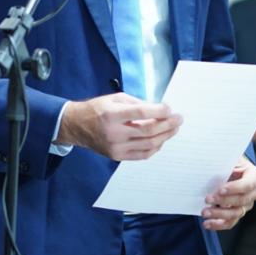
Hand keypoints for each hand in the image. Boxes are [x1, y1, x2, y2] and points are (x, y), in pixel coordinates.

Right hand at [56, 92, 182, 160]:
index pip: (141, 113)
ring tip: (174, 129)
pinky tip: (161, 140)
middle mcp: (114, 133)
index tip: (169, 108)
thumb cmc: (97, 109)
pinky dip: (155, 147)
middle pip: (148, 131)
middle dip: (168, 124)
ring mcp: (116, 147)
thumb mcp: (115, 98)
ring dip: (165, 136)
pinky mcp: (117, 156)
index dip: (159, 111)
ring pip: (148, 145)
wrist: (76, 126)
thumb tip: (159, 109)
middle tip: (178, 119)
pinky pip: (142, 154)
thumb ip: (137, 103)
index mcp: (112, 114)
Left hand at [202, 156, 255, 230]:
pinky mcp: (238, 213)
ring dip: (219, 214)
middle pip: (242, 200)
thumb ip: (226, 160)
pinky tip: (207, 224)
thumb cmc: (228, 161)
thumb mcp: (229, 158)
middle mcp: (255, 192)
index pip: (248, 184)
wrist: (226, 169)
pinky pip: (230, 222)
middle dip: (224, 201)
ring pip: (236, 213)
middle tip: (207, 199)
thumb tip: (214, 161)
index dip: (235, 188)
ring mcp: (247, 204)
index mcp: (255, 176)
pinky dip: (218, 224)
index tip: (220, 189)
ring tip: (204, 212)